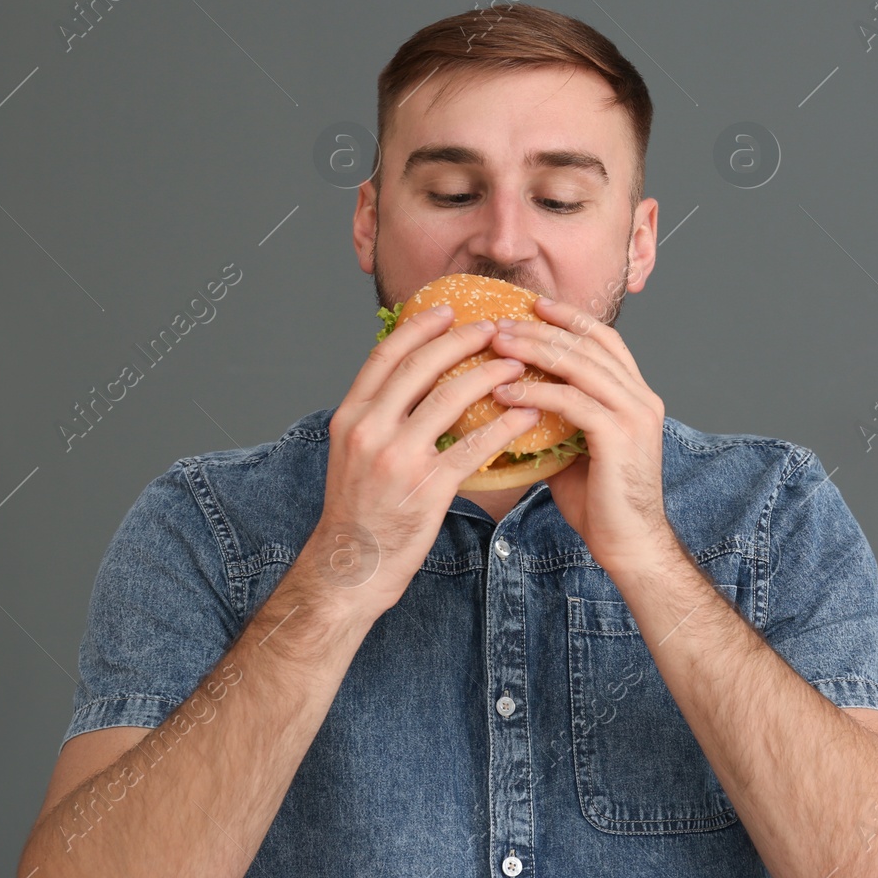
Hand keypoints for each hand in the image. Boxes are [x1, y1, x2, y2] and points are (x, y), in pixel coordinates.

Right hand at [309, 306, 539, 620]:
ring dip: (490, 375)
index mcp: (350, 416)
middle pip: (421, 366)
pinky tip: (527, 415)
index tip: (447, 310)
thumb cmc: (357, 510)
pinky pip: (474, 446)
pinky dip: (504, 425)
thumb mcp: (352, 452)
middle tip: (494, 327)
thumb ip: (377, 416)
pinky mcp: (427, 487)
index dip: (418, 327)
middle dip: (462, 340)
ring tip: (518, 364)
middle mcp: (370, 430)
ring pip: (451, 398)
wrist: (350, 568)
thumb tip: (410, 381)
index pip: (385, 355)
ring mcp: (398, 458)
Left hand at [486, 296, 671, 574]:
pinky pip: (571, 402)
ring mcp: (634, 415)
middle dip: (541, 329)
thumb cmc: (601, 502)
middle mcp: (641, 398)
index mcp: (636, 395)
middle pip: (588, 345)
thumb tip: (513, 399)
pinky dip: (535, 391)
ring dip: (534, 351)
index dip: (570, 318)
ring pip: (580, 365)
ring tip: (497, 345)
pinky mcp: (619, 436)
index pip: (604, 340)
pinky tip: (504, 390)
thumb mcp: (577, 448)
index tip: (533, 305)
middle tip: (501, 322)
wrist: (629, 545)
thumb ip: (558, 419)